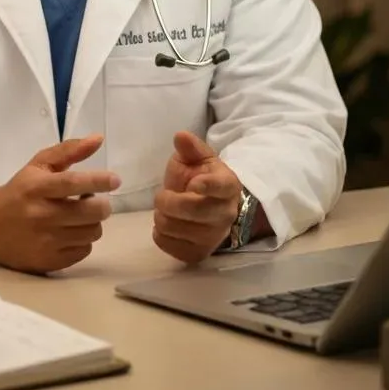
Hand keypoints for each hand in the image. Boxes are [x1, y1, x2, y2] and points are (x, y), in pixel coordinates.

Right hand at [0, 136, 120, 273]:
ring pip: (92, 232)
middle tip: (94, 201)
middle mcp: (41, 215)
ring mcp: (45, 241)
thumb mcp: (39, 165)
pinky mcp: (49, 262)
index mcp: (37, 188)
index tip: (114, 180)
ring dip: (92, 222)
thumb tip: (99, 139)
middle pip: (91, 212)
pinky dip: (82, 240)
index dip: (99, 181)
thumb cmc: (19, 190)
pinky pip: (84, 250)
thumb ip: (69, 150)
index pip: (73, 183)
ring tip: (77, 216)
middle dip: (101, 205)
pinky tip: (69, 232)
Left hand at [152, 131, 241, 264]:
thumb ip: (190, 148)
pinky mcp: (199, 254)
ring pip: (176, 228)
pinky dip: (160, 235)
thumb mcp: (198, 159)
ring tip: (166, 210)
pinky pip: (170, 247)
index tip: (194, 183)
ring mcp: (214, 237)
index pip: (221, 187)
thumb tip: (180, 136)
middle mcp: (226, 214)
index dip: (208, 185)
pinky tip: (168, 225)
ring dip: (161, 217)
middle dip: (168, 201)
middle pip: (194, 210)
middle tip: (161, 196)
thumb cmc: (200, 178)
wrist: (209, 207)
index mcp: (228, 185)